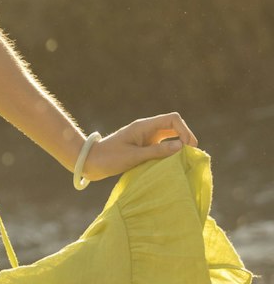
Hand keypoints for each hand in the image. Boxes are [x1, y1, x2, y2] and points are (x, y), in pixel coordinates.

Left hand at [81, 113, 198, 182]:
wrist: (91, 162)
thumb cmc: (109, 158)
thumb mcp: (134, 156)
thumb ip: (157, 151)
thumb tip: (181, 147)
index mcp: (144, 126)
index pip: (173, 119)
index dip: (185, 130)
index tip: (188, 147)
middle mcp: (147, 129)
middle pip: (174, 126)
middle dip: (186, 138)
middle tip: (191, 156)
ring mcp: (146, 138)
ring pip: (170, 136)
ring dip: (179, 146)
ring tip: (186, 160)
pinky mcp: (144, 147)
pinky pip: (163, 146)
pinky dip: (171, 152)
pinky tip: (174, 164)